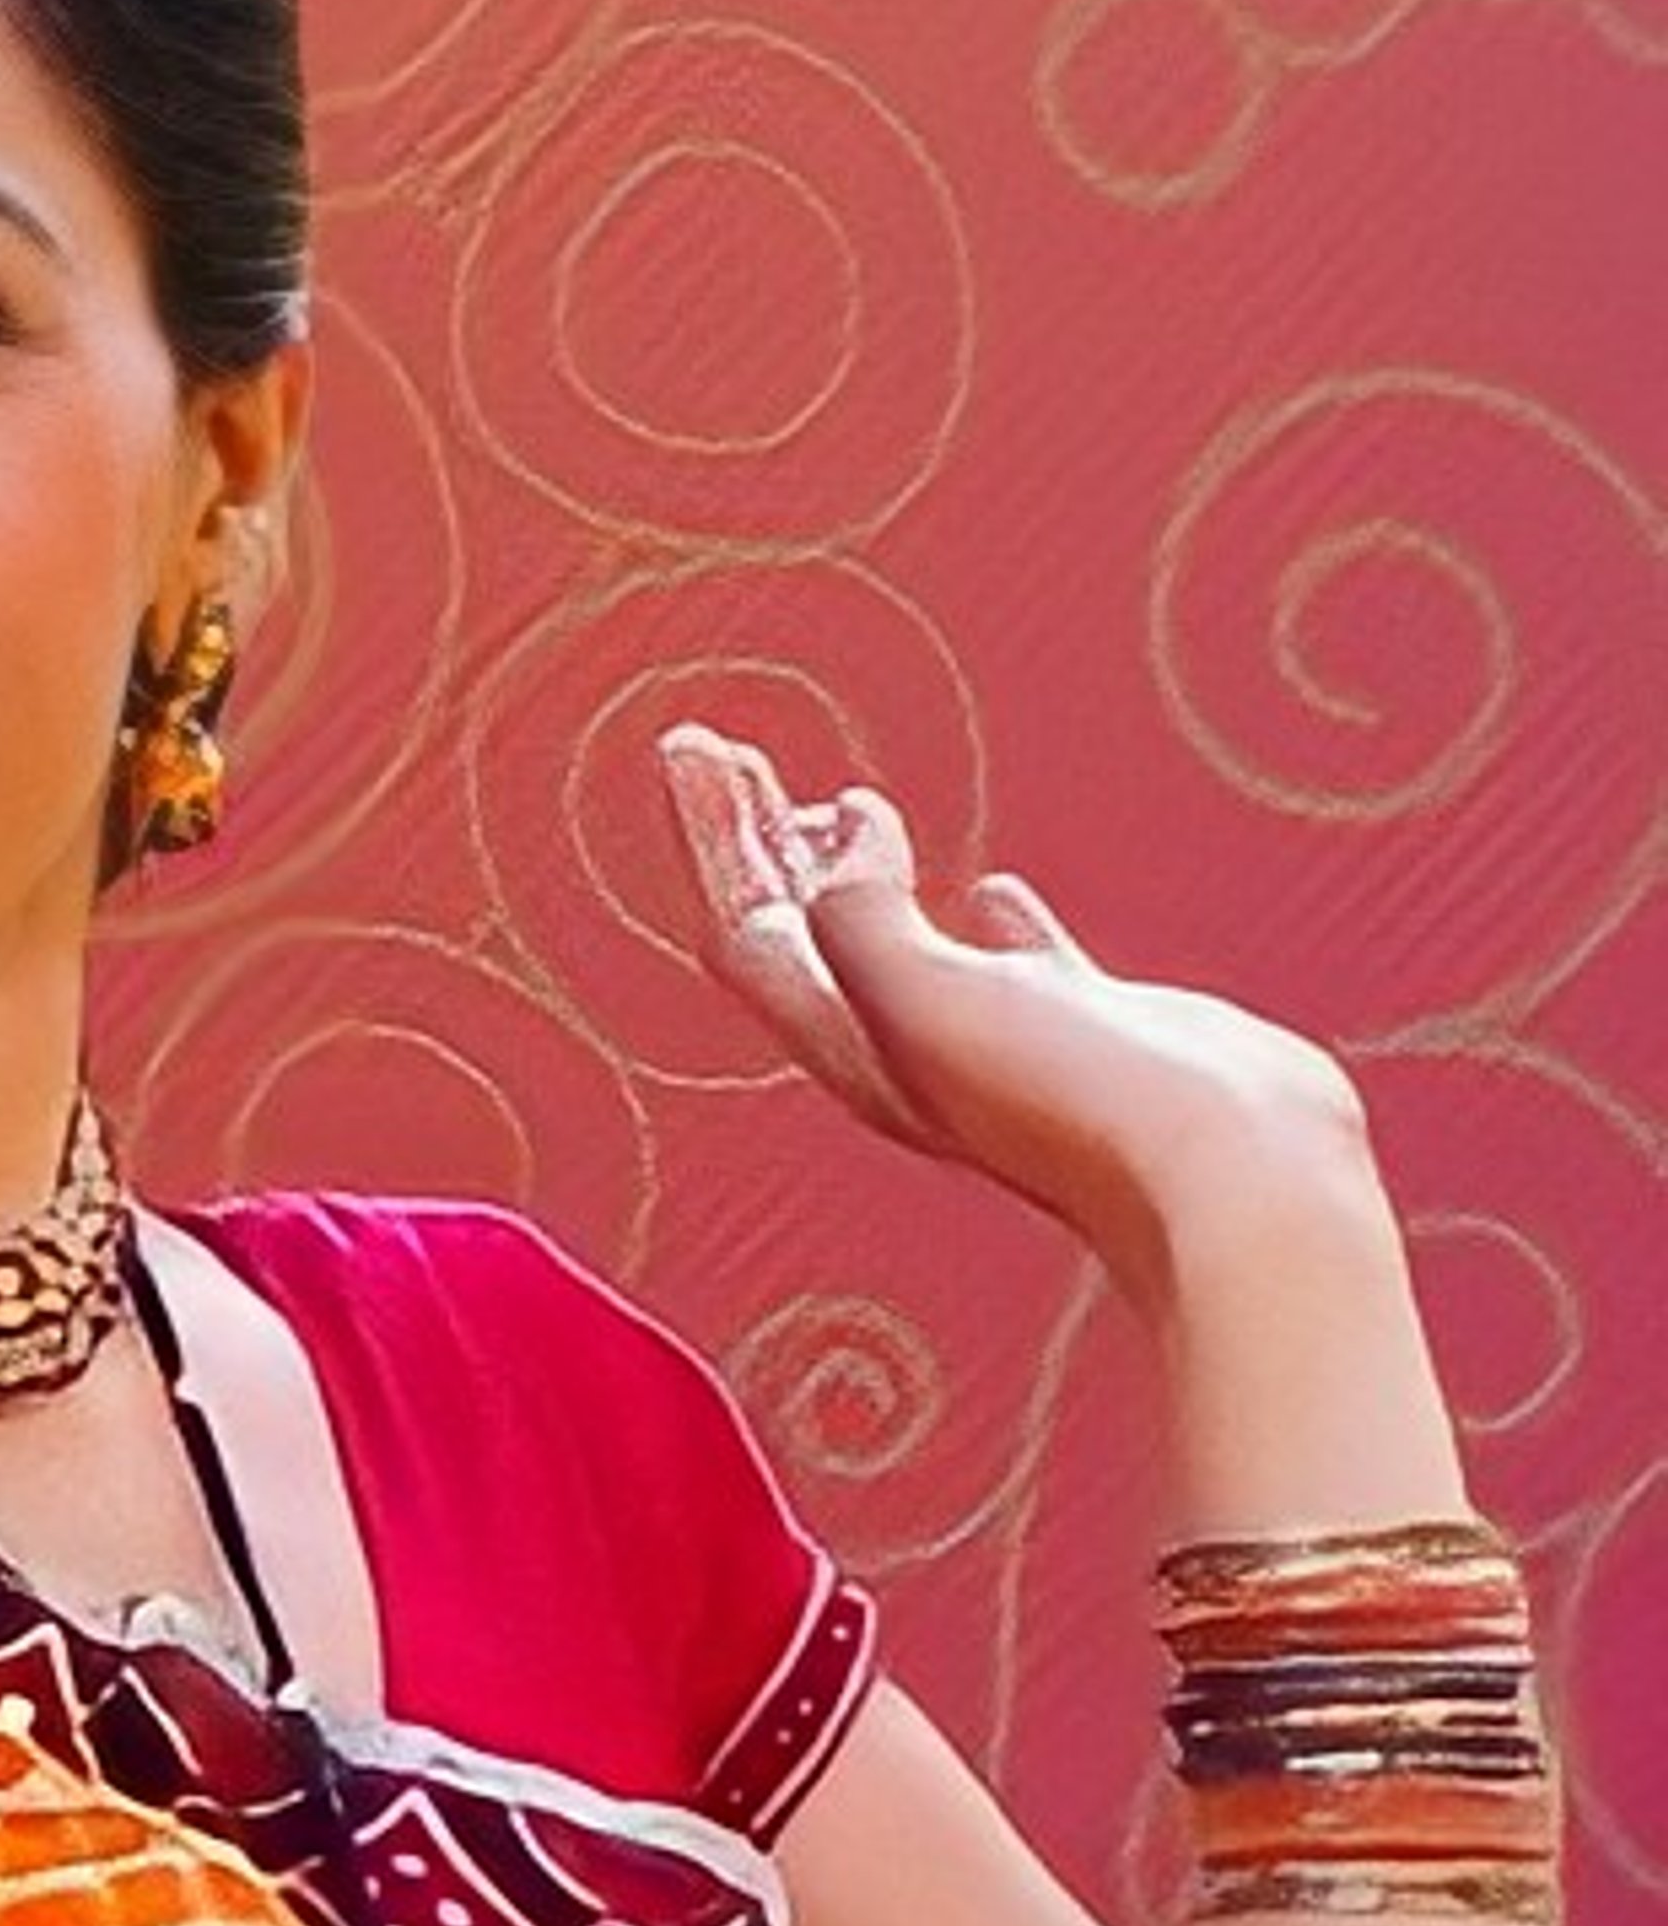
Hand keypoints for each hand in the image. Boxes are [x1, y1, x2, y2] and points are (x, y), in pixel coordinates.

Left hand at [656, 725, 1382, 1295]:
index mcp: (851, 1042)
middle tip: (718, 751)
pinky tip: (986, 890)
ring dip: (849, 867)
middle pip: (797, 928)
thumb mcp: (926, 998)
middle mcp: (908, 1044)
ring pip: (893, 935)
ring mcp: (998, 1034)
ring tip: (831, 809)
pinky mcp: (1082, 1025)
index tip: (691, 746)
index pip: (746, 927)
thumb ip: (859, 914)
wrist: (1234, 1180)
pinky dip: (978, 914)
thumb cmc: (1070, 1099)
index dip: (709, 837)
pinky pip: (1007, 958)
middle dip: (752, 839)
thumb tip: (843, 831)